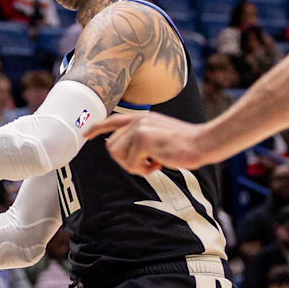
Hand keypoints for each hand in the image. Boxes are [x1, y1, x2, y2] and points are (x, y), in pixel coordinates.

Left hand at [85, 114, 210, 175]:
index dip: (97, 128)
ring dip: (135, 166)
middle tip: (147, 163)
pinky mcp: (143, 139)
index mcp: (141, 117)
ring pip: (118, 156)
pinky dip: (144, 169)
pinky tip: (159, 163)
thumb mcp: (159, 135)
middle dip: (126, 161)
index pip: (112, 120)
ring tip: (154, 162)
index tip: (85, 135)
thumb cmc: (184, 144)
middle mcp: (137, 120)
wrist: (203, 143)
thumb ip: (139, 137)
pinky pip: (131, 164)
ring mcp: (139, 129)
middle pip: (112, 147)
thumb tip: (114, 147)